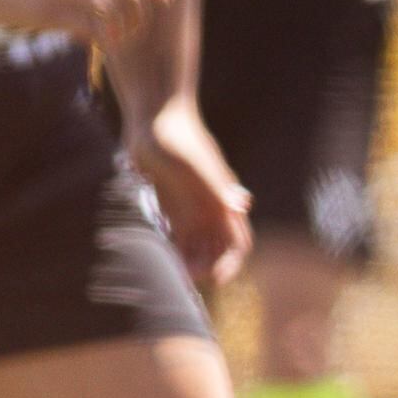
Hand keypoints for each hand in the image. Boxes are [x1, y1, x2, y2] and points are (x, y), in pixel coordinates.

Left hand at [130, 100, 251, 287]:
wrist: (154, 115)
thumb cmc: (177, 137)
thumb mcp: (196, 163)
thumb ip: (218, 185)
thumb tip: (244, 205)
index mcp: (223, 202)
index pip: (237, 242)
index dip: (231, 263)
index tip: (216, 279)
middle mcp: (211, 209)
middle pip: (217, 249)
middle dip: (207, 268)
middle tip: (184, 283)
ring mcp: (190, 208)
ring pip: (196, 246)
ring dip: (189, 263)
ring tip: (170, 277)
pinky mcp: (169, 204)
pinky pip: (174, 236)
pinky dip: (170, 251)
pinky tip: (158, 261)